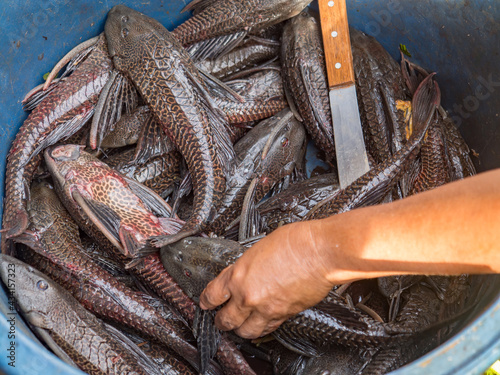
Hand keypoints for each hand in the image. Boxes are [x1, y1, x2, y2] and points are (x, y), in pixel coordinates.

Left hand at [199, 221, 333, 338]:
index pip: (213, 295)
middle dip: (220, 321)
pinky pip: (268, 328)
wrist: (320, 252)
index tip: (205, 303)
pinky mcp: (284, 315)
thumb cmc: (295, 243)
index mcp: (239, 275)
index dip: (206, 301)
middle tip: (219, 319)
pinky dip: (262, 328)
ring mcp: (267, 308)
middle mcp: (249, 296)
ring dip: (240, 329)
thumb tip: (242, 273)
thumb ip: (246, 265)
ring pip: (246, 331)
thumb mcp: (258, 248)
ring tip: (238, 326)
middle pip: (226, 319)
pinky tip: (261, 324)